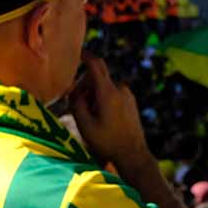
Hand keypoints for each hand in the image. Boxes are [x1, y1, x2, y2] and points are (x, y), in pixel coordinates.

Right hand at [69, 53, 150, 174]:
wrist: (133, 155)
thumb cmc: (107, 142)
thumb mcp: (85, 125)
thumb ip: (76, 103)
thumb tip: (75, 91)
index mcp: (108, 92)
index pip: (95, 64)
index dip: (85, 56)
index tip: (77, 52)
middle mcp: (119, 89)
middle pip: (97, 76)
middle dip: (83, 84)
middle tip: (74, 103)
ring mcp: (127, 95)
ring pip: (104, 86)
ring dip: (93, 94)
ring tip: (88, 115)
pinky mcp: (130, 101)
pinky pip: (112, 93)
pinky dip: (102, 99)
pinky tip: (100, 117)